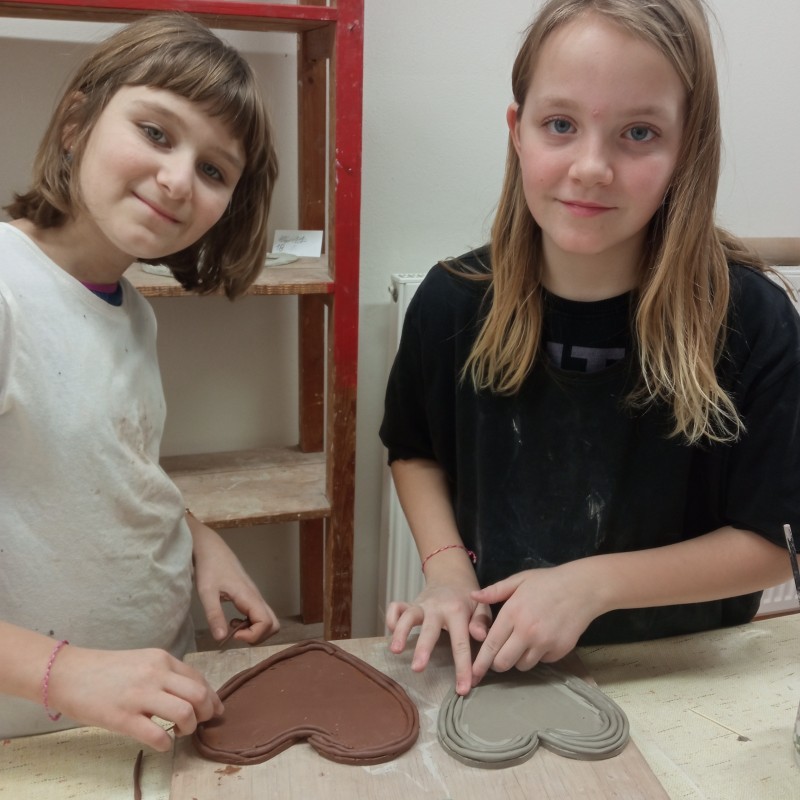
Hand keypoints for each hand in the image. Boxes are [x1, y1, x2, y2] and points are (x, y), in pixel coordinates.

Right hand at [47, 645, 222, 750]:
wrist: (67, 673)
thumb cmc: (105, 670)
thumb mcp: (142, 662)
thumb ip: (165, 674)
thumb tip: (190, 694)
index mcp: (162, 659)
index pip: (199, 679)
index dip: (212, 697)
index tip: (213, 710)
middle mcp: (156, 674)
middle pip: (200, 695)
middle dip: (207, 712)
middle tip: (198, 723)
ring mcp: (140, 696)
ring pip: (185, 713)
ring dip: (189, 728)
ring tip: (179, 732)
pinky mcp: (123, 718)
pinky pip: (157, 735)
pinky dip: (166, 744)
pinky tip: (161, 743)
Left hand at [190, 520, 279, 644]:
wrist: (212, 549)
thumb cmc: (209, 568)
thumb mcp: (207, 593)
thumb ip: (214, 615)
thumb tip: (221, 639)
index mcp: (249, 597)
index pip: (266, 623)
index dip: (253, 636)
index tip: (233, 634)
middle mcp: (257, 598)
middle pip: (274, 625)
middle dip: (258, 637)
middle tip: (236, 635)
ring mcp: (255, 597)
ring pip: (269, 621)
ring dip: (254, 631)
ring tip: (233, 628)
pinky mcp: (251, 597)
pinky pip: (260, 616)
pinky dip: (251, 625)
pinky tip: (233, 621)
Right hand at [387, 579, 491, 695]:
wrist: (452, 576)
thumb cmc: (468, 599)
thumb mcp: (482, 607)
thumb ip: (482, 622)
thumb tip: (480, 636)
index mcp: (457, 611)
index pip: (460, 642)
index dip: (462, 667)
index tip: (463, 689)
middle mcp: (437, 608)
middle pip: (429, 629)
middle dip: (423, 648)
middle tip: (417, 668)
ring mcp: (421, 605)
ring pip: (408, 616)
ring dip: (400, 632)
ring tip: (395, 650)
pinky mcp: (409, 603)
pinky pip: (396, 608)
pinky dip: (392, 619)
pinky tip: (392, 633)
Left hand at [470, 565, 597, 686]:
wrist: (582, 589)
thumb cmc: (547, 582)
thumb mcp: (519, 580)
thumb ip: (495, 591)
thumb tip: (473, 596)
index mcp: (513, 613)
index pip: (491, 645)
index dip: (480, 662)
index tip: (472, 674)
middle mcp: (527, 632)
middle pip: (503, 663)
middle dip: (497, 663)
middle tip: (499, 655)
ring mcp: (544, 643)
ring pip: (522, 665)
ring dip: (518, 659)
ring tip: (524, 641)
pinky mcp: (559, 651)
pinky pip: (541, 661)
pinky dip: (538, 655)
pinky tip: (542, 639)